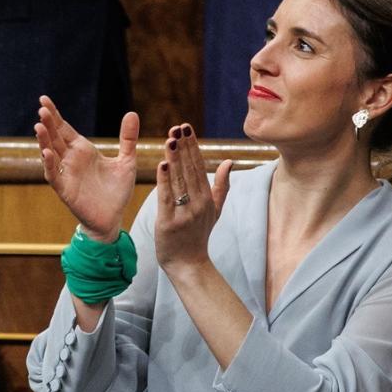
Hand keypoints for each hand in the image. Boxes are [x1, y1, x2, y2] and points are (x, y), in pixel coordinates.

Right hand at [35, 96, 140, 242]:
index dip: (55, 115)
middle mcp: (71, 160)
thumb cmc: (117, 191)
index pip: (65, 128)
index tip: (44, 99)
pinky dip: (49, 164)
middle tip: (41, 107)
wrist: (113, 219)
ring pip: (51, 154)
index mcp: (83, 150)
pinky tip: (46, 153)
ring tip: (39, 126)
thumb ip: (127, 138)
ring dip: (44, 141)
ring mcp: (66, 174)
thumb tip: (132, 113)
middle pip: (56, 137)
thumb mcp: (127, 161)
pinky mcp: (65, 190)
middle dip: (48, 123)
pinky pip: (54, 175)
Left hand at [154, 122, 233, 274]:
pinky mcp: (169, 223)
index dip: (192, 146)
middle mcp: (198, 204)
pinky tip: (162, 165)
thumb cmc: (198, 235)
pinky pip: (166, 199)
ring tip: (170, 139)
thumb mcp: (214, 210)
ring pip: (179, 181)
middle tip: (178, 127)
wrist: (188, 264)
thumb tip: (229, 161)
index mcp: (207, 199)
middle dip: (184, 147)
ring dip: (174, 159)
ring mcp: (184, 214)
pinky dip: (164, 181)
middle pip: (190, 170)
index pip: (199, 167)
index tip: (186, 127)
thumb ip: (221, 186)